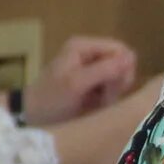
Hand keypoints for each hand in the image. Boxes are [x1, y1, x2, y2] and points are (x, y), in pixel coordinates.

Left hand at [26, 36, 141, 123]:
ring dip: (112, 92)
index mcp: (84, 46)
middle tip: (102, 98)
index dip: (123, 69)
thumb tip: (133, 57)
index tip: (112, 88)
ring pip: (119, 76)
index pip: (121, 50)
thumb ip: (105, 69)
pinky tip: (95, 106)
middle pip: (122, 63)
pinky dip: (107, 98)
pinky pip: (112, 86)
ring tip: (96, 104)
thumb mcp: (77, 84)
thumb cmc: (51, 100)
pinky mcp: (92, 81)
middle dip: (116, 82)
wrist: (30, 117)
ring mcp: (91, 67)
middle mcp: (90, 52)